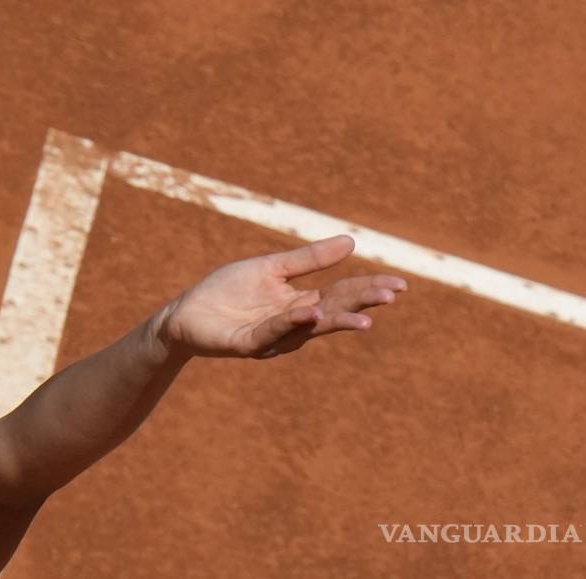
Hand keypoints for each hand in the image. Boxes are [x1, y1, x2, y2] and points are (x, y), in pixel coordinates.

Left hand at [152, 235, 406, 360]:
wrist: (186, 314)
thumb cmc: (228, 291)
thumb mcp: (272, 268)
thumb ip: (309, 259)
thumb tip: (352, 242)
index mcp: (301, 303)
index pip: (342, 295)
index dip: (368, 290)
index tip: (399, 284)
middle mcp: (292, 324)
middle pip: (334, 312)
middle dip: (362, 304)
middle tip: (391, 295)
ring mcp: (271, 336)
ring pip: (308, 328)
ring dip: (335, 321)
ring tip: (364, 317)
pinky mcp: (246, 344)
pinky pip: (272, 333)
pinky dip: (291, 324)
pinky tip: (309, 313)